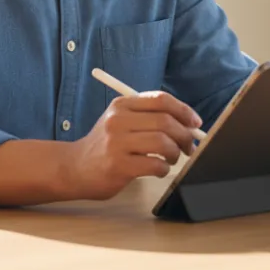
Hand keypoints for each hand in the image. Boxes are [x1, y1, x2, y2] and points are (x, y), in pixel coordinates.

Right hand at [64, 91, 201, 200]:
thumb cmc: (105, 145)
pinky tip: (159, 170)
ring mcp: (117, 143)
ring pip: (163, 142)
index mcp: (121, 105)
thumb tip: (188, 123)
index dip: (184, 110)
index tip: (195, 123)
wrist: (74, 168)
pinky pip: (155, 164)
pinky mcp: (119, 166)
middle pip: (165, 121)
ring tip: (172, 158)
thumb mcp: (120, 121)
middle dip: (185, 135)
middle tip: (189, 146)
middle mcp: (118, 120)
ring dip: (175, 153)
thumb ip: (149, 117)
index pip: (160, 100)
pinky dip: (164, 168)